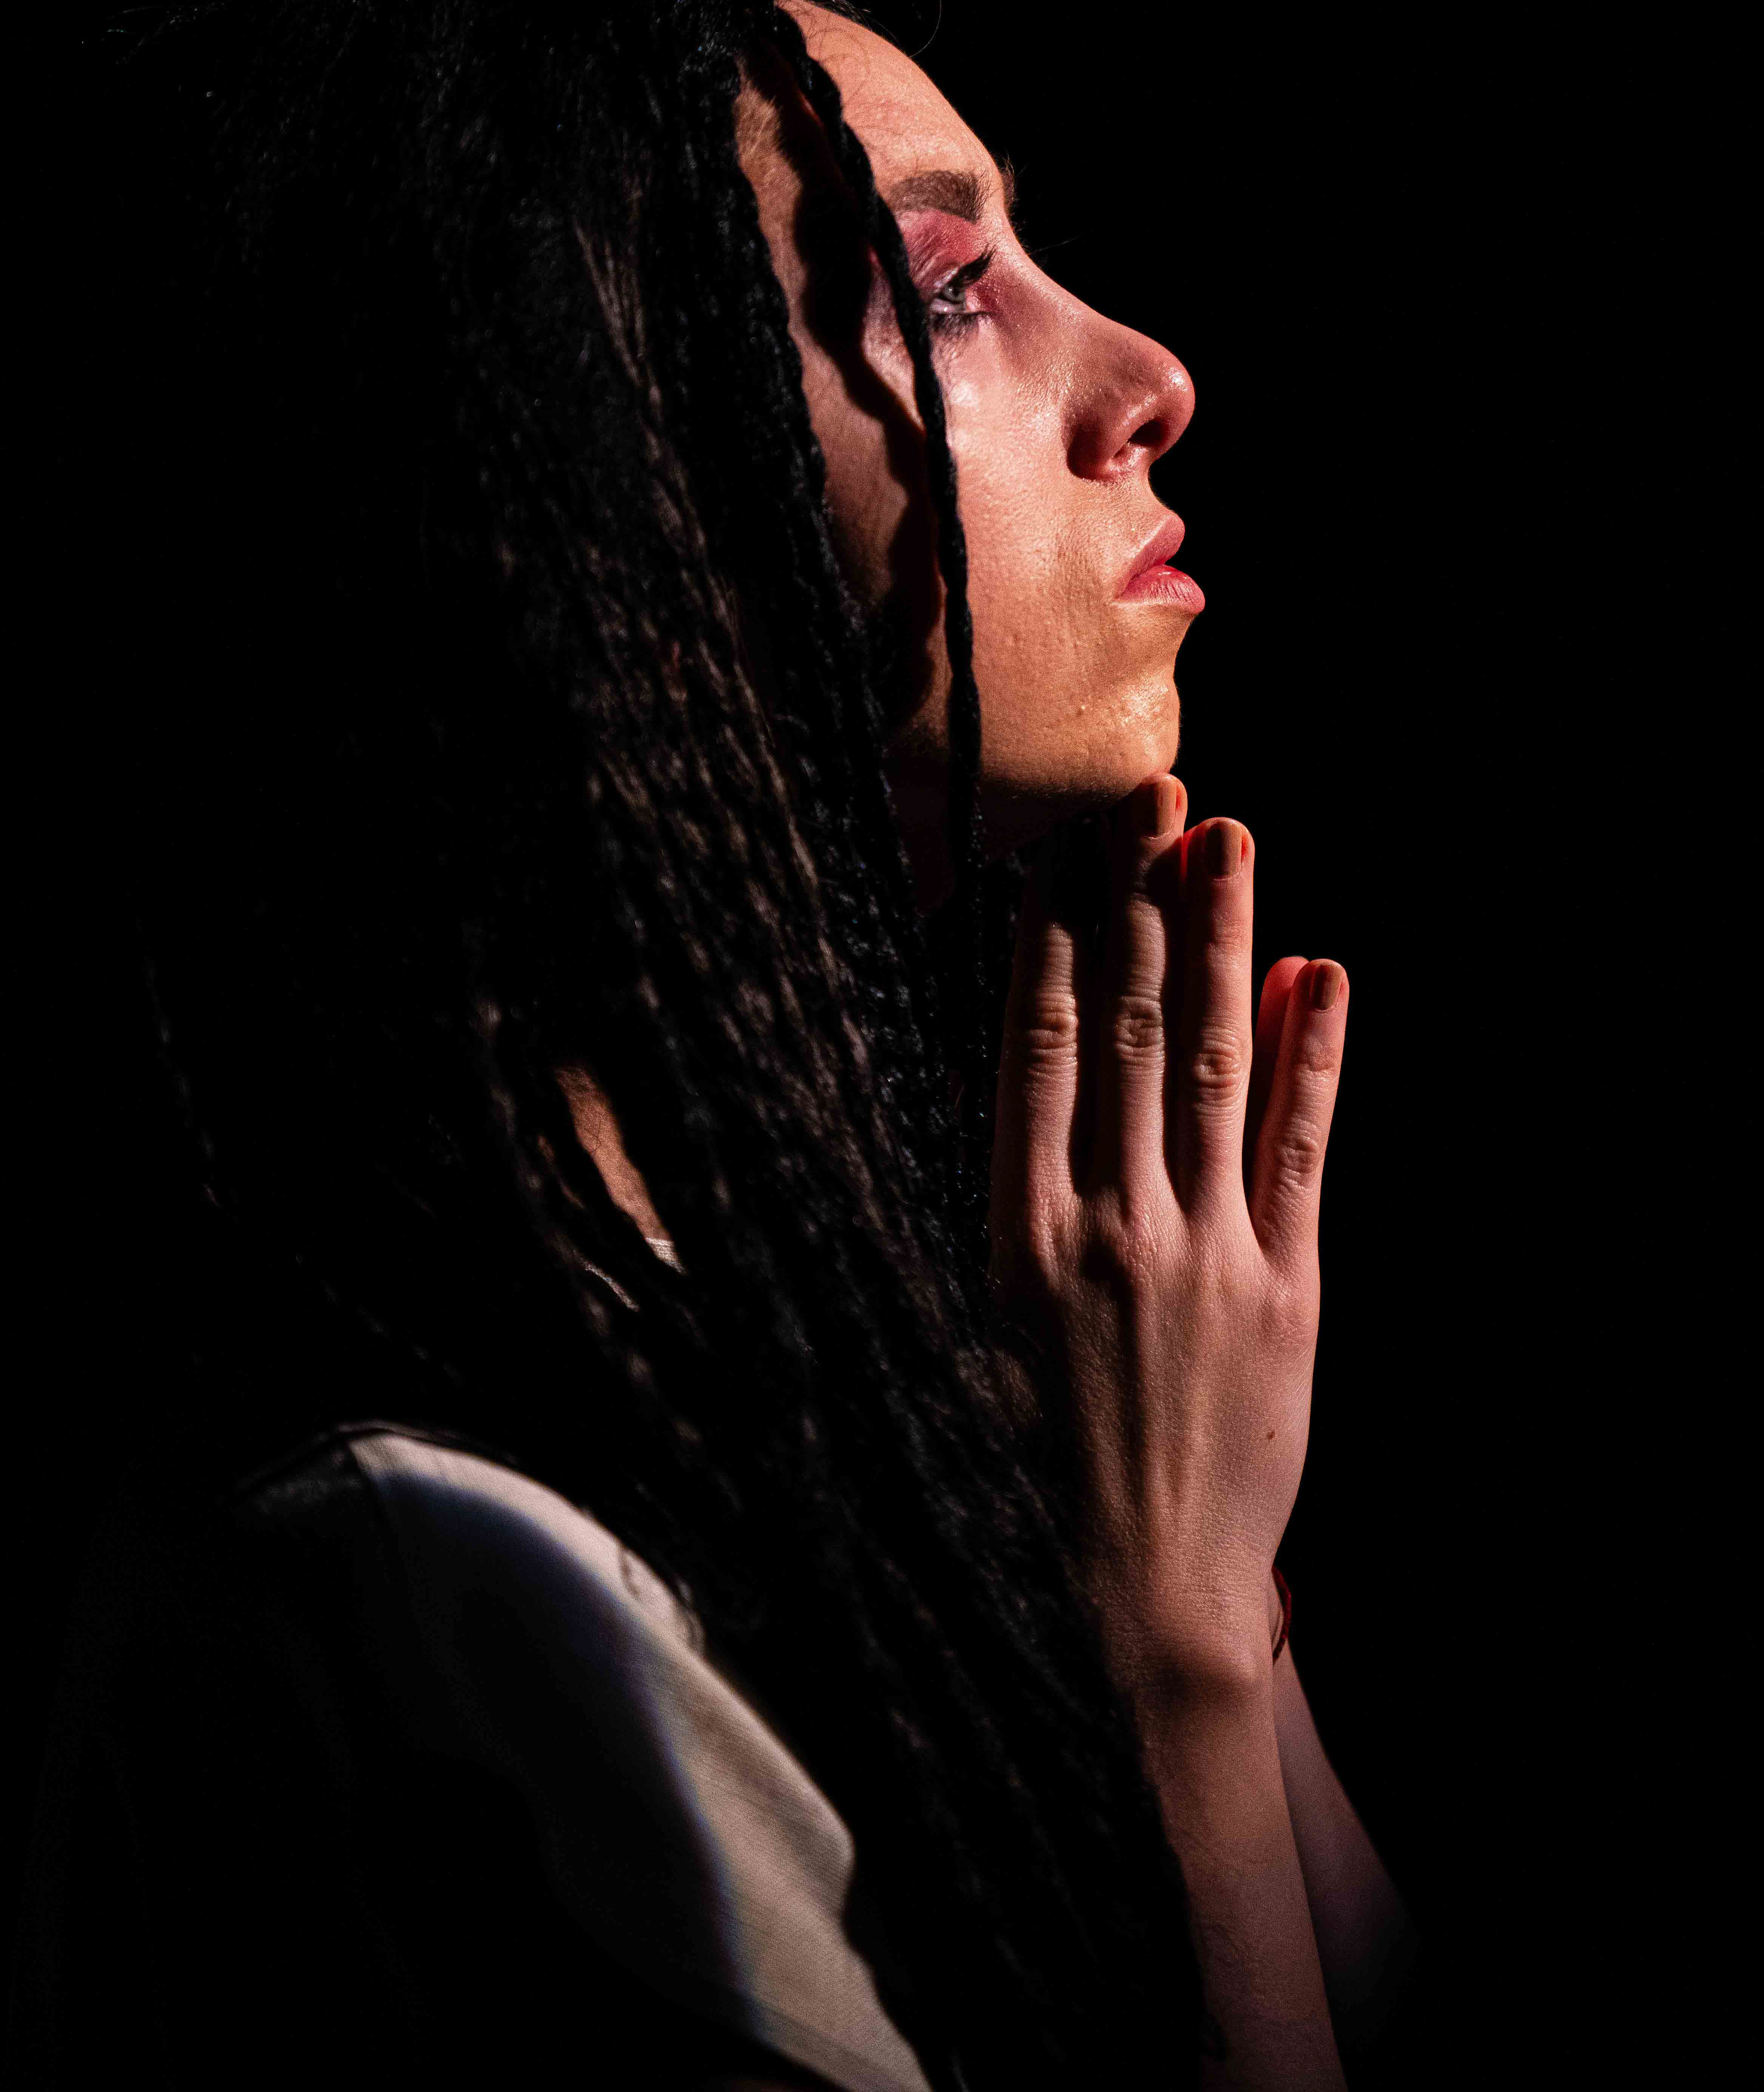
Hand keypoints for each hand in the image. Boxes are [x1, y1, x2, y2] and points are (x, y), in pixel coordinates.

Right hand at [988, 776, 1347, 1704]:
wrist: (1126, 1624)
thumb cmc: (1003, 1500)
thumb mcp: (935, 1362)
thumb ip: (946, 1240)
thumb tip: (916, 1137)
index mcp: (1014, 1241)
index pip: (1038, 1048)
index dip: (1054, 935)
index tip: (1060, 844)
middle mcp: (1114, 1227)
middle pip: (1137, 1026)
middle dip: (1142, 898)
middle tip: (1154, 786)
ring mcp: (1209, 1256)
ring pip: (1221, 1062)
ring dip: (1229, 940)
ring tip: (1231, 835)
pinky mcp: (1288, 1296)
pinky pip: (1305, 1152)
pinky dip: (1316, 1058)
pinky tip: (1324, 973)